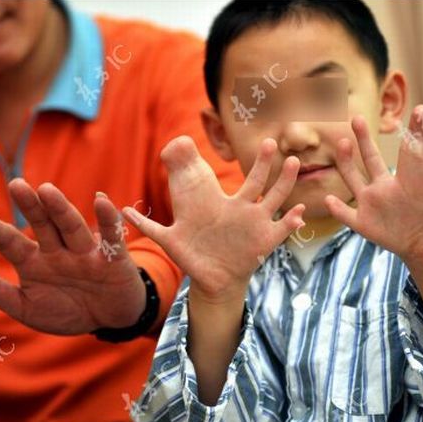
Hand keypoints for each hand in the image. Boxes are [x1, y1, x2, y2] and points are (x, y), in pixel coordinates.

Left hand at [0, 179, 145, 334]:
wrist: (108, 318)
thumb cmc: (67, 309)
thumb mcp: (28, 308)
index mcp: (34, 261)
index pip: (10, 241)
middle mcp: (58, 250)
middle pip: (42, 225)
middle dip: (30, 207)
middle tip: (15, 184)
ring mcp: (84, 252)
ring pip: (71, 227)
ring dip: (60, 209)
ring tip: (47, 191)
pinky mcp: (113, 257)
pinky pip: (110, 237)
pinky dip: (107, 220)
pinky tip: (101, 201)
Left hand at [121, 136, 304, 301]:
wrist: (210, 281)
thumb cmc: (193, 255)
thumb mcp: (169, 240)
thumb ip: (149, 225)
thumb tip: (121, 211)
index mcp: (225, 205)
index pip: (239, 178)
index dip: (249, 162)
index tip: (257, 140)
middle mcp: (244, 211)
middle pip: (260, 183)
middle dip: (267, 165)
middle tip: (273, 142)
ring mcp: (255, 226)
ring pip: (274, 200)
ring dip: (285, 184)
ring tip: (295, 165)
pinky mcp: (263, 244)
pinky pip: (280, 230)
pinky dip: (290, 221)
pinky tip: (300, 211)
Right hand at [324, 107, 422, 269]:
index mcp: (409, 181)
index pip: (404, 152)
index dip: (407, 134)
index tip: (410, 112)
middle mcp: (386, 188)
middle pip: (371, 160)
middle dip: (364, 140)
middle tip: (356, 118)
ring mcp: (372, 204)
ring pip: (354, 180)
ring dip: (346, 164)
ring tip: (340, 145)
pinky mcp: (364, 224)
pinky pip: (346, 215)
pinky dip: (337, 208)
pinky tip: (328, 200)